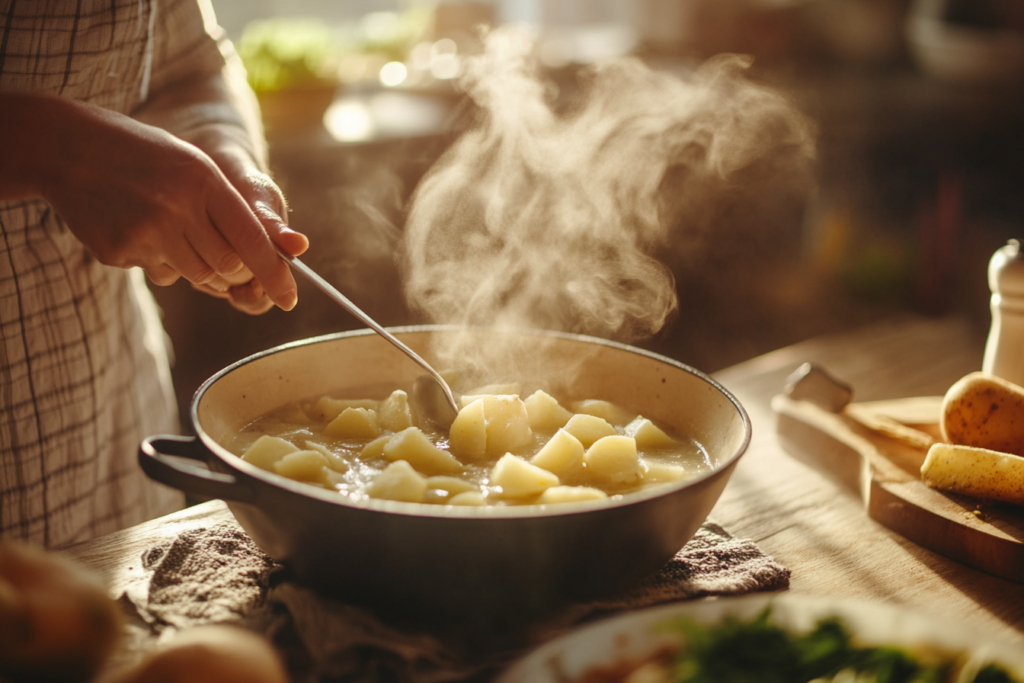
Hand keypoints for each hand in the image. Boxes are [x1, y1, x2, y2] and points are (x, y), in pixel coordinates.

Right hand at [31, 96, 304, 310]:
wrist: (66, 148)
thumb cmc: (145, 156)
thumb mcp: (193, 165)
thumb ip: (232, 205)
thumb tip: (278, 250)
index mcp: (203, 180)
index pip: (253, 239)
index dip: (276, 274)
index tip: (290, 299)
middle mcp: (176, 207)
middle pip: (229, 268)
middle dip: (237, 273)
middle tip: (228, 261)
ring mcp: (144, 232)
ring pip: (197, 276)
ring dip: (200, 267)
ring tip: (177, 232)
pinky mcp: (118, 250)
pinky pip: (158, 273)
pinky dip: (159, 260)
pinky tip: (137, 227)